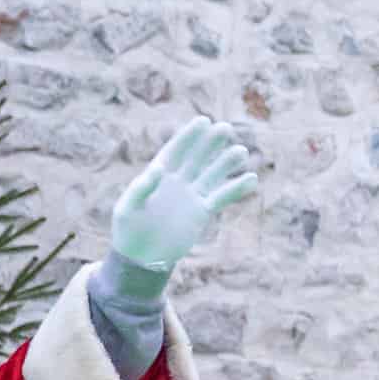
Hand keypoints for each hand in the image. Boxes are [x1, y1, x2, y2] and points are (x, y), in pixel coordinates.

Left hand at [109, 116, 256, 270]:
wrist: (140, 258)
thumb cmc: (127, 232)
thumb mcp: (127, 209)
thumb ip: (140, 189)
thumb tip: (158, 169)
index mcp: (157, 175)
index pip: (176, 151)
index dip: (189, 136)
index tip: (203, 121)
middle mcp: (177, 181)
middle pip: (197, 157)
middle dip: (210, 143)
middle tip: (225, 129)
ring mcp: (191, 195)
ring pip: (212, 174)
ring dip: (226, 163)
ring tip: (241, 152)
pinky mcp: (201, 212)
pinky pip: (221, 197)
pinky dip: (235, 189)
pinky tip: (251, 179)